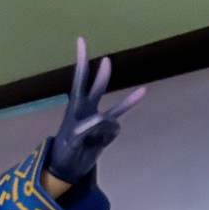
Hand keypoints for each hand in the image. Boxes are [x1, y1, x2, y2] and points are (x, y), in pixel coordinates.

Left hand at [47, 36, 144, 187]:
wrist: (66, 170)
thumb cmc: (65, 152)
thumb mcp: (73, 140)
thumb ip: (89, 128)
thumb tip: (108, 119)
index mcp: (75, 107)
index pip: (80, 80)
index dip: (82, 61)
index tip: (81, 40)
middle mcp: (87, 110)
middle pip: (97, 89)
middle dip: (102, 77)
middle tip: (107, 60)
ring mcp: (97, 122)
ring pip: (114, 110)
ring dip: (127, 103)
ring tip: (143, 92)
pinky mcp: (104, 134)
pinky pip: (115, 126)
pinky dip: (112, 131)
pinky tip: (125, 117)